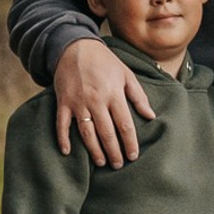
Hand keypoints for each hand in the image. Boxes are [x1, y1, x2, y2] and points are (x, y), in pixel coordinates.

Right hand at [54, 37, 154, 166]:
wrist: (76, 48)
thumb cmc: (105, 62)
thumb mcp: (126, 74)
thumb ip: (139, 96)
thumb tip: (151, 116)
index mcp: (114, 94)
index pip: (125, 124)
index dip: (130, 142)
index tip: (133, 156)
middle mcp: (96, 100)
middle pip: (106, 132)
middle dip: (114, 151)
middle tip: (118, 165)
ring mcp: (78, 102)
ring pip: (86, 132)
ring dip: (94, 150)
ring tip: (101, 163)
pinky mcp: (63, 102)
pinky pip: (62, 124)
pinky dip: (63, 138)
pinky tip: (67, 152)